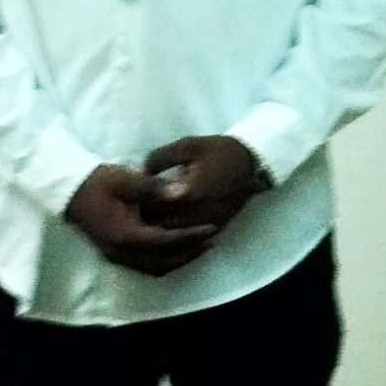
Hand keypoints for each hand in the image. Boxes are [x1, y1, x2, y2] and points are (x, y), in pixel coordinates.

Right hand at [65, 165, 216, 275]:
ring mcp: (117, 255)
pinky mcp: (116, 253)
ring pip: (154, 267)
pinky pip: (146, 264)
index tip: (212, 227)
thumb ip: (155, 188)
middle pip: (162, 261)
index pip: (165, 242)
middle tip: (212, 238)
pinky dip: (165, 260)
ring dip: (178, 259)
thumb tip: (184, 191)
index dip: (190, 236)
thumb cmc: (98, 182)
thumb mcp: (127, 179)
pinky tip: (178, 249)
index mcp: (125, 235)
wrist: (69, 190)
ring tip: (201, 245)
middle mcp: (121, 252)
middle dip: (189, 252)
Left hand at [142, 136, 265, 233]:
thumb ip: (159, 158)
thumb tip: (139, 173)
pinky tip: (171, 222)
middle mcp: (199, 214)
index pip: (153, 208)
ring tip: (154, 214)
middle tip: (139, 206)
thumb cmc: (218, 152)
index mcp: (189, 194)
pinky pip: (190, 239)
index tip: (133, 195)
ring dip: (162, 228)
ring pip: (175, 236)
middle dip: (148, 218)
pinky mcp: (216, 228)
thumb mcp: (187, 146)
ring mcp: (209, 224)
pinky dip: (178, 233)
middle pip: (161, 226)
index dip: (139, 203)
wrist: (252, 162)